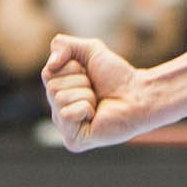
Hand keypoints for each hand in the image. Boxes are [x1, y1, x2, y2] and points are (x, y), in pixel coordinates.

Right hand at [42, 34, 159, 150]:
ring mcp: (65, 127)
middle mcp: (58, 110)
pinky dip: (85, 108)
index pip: (48, 73)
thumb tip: (51, 62)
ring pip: (60, 99)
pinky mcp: (74, 140)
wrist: (138, 95)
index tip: (89, 74)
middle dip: (80, 82)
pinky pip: (67, 115)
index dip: (72, 68)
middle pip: (52, 87)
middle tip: (95, 90)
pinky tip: (96, 115)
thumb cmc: (116, 77)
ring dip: (86, 95)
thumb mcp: (90, 50)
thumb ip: (64, 45)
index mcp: (58, 92)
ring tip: (98, 102)